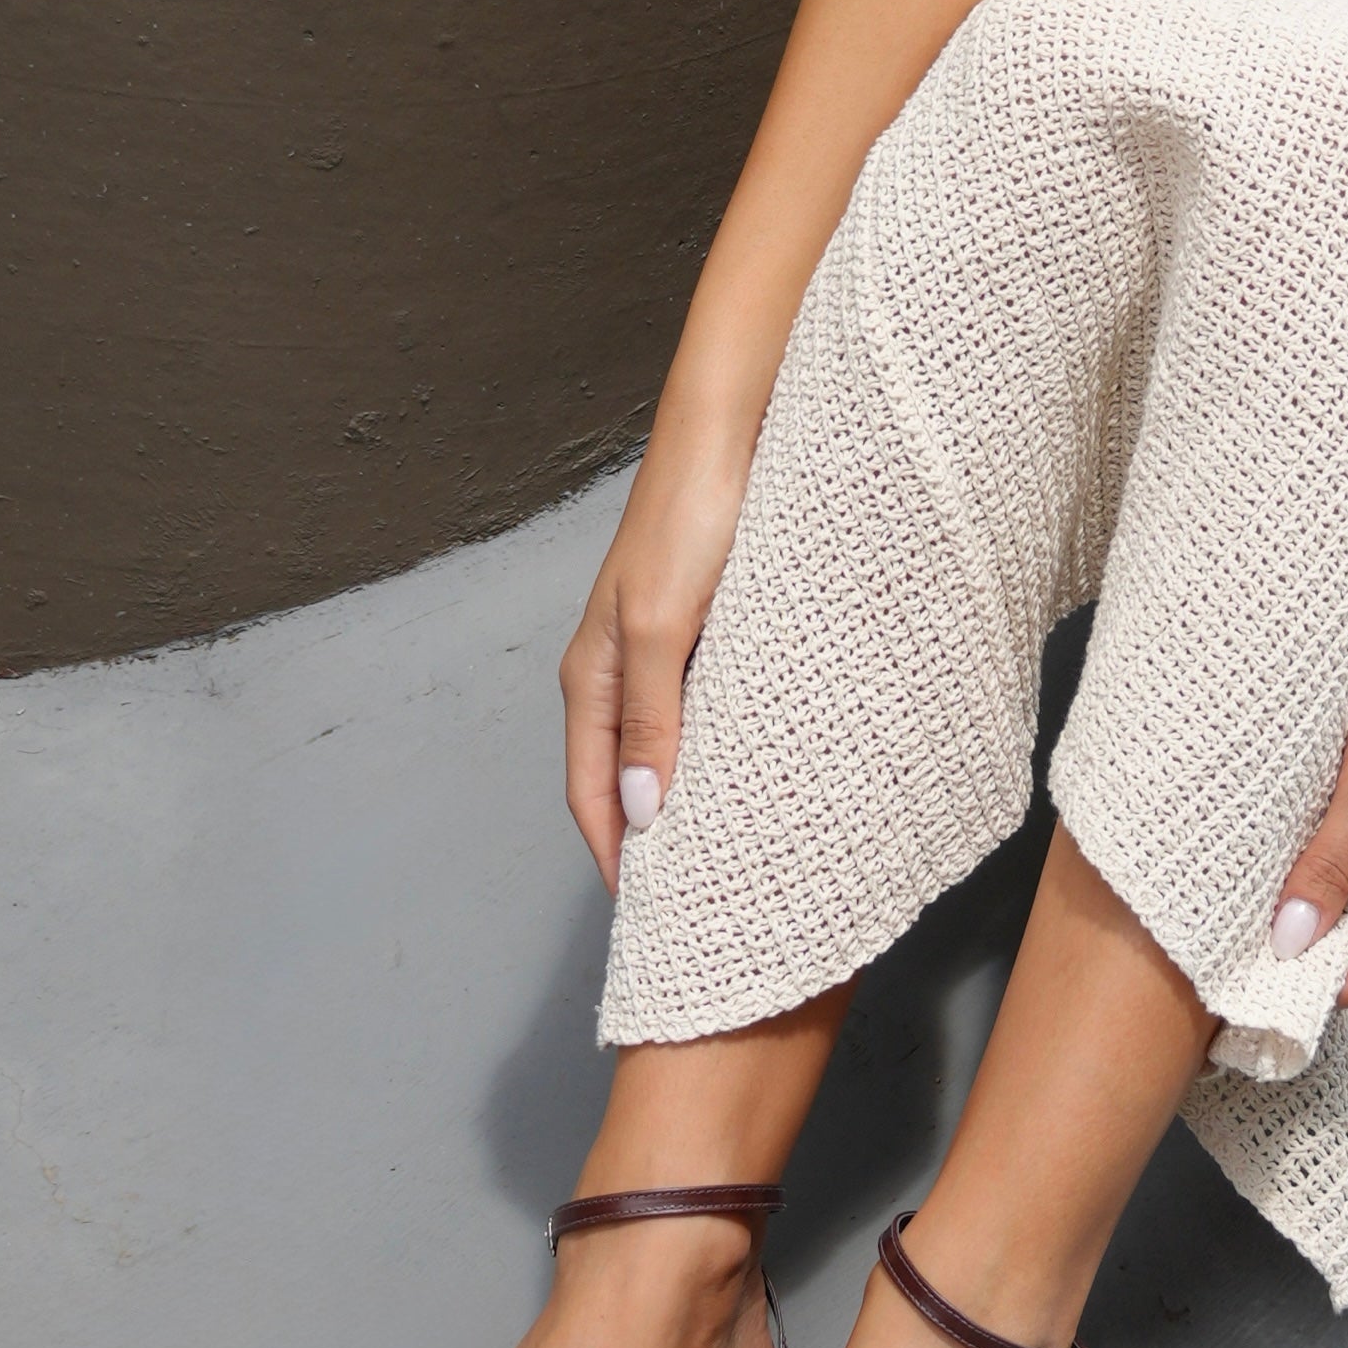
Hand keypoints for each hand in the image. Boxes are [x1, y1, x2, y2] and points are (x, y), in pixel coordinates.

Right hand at [558, 429, 751, 882]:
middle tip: (692, 898)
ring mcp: (665, 650)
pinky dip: (722, 749)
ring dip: (689, 795)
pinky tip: (755, 768)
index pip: (592, 792)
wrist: (734, 433)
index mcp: (593, 677)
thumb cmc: (690, 518)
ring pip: (668, 744)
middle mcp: (623, 670)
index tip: (647, 914)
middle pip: (625, 776)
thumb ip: (650, 718)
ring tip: (728, 849)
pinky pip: (707, 708)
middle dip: (649, 838)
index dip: (614, 854)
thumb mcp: (662, 626)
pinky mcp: (710, 629)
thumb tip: (642, 811)